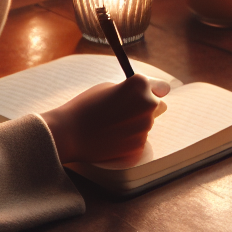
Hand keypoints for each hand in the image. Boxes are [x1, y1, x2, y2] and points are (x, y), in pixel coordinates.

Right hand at [41, 74, 169, 164]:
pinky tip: (111, 138)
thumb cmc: (86, 106)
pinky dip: (129, 140)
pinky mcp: (139, 146)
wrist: (69, 133)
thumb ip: (131, 91)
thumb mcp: (109, 88)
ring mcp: (145, 127)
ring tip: (111, 125)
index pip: (162, 87)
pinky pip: (139, 141)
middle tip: (125, 111)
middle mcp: (148, 104)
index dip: (153, 91)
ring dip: (135, 124)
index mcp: (140, 85)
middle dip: (145, 108)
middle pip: (157, 106)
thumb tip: (146, 96)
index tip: (145, 95)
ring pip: (147, 124)